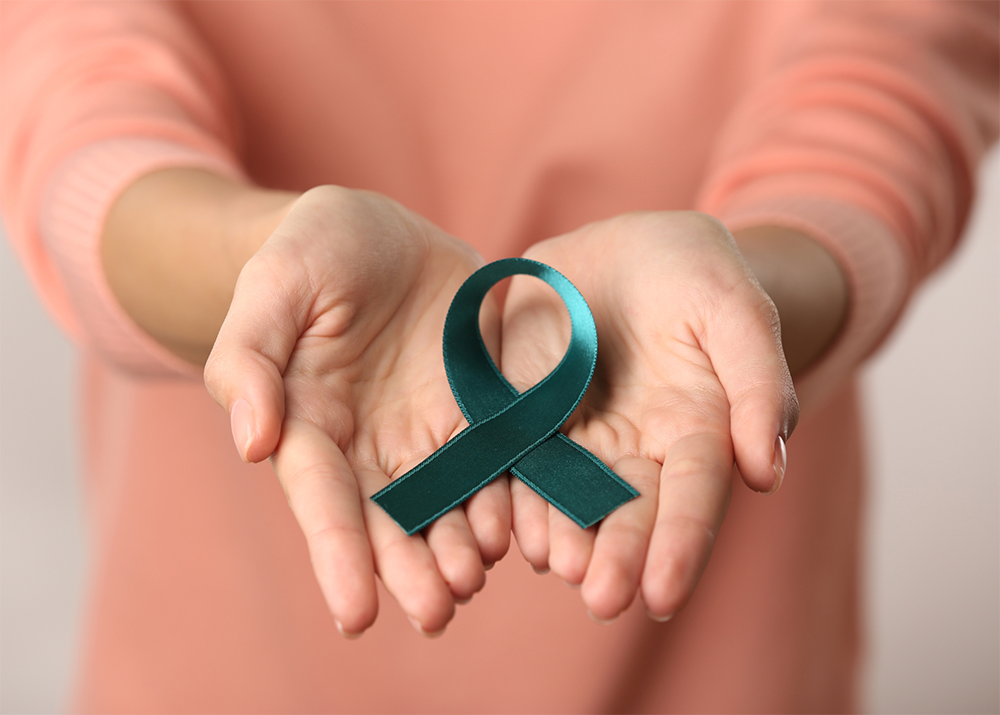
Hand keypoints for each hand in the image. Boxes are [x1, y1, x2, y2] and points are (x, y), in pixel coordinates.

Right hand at [204, 187, 510, 636]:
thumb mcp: (274, 285)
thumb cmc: (313, 252)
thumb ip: (250, 358)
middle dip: (410, 569)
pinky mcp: (483, 410)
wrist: (382, 234)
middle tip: (437, 611)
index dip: (337, 555)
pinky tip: (524, 526)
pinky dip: (511, 497)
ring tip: (475, 579)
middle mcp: (373, 445)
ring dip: (461, 548)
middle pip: (390, 520)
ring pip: (448, 504)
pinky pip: (501, 461)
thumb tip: (252, 443)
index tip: (356, 614)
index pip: (323, 498)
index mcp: (312, 424)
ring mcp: (432, 432)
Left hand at [500, 211, 798, 621]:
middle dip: (617, 557)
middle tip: (601, 599)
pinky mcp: (527, 415)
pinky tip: (506, 520)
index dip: (682, 544)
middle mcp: (637, 449)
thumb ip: (758, 383)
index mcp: (696, 430)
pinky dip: (513, 489)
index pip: (692, 495)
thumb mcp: (737, 310)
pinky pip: (516, 456)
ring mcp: (579, 436)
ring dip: (562, 533)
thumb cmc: (697, 274)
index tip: (665, 595)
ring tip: (555, 563)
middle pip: (629, 510)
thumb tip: (765, 474)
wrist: (630, 247)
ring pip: (569, 493)